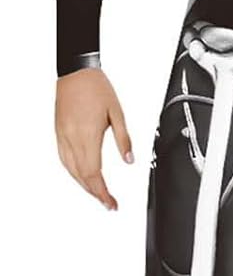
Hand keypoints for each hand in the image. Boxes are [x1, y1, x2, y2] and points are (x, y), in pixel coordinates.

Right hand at [55, 67, 133, 208]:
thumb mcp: (117, 113)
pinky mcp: (59, 133)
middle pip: (82, 176)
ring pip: (71, 170)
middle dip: (95, 193)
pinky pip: (64, 160)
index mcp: (88, 135)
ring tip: (97, 194)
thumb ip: (124, 139)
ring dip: (84, 185)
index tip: (111, 202)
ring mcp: (63, 136)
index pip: (94, 174)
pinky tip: (81, 176)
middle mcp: (72, 138)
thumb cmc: (96, 88)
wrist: (76, 72)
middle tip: (108, 203)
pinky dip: (73, 173)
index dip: (102, 192)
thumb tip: (129, 160)